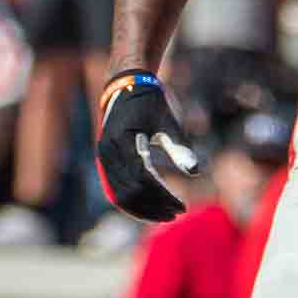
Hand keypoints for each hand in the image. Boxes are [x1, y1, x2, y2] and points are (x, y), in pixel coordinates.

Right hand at [95, 72, 200, 222]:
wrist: (125, 83)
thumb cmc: (149, 100)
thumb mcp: (166, 119)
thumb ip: (178, 145)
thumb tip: (195, 171)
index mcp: (124, 142)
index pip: (144, 180)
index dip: (163, 196)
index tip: (182, 205)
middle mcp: (108, 154)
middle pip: (129, 193)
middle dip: (153, 207)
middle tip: (177, 212)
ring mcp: (103, 159)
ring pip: (119, 196)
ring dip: (142, 208)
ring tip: (165, 214)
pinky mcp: (105, 162)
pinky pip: (115, 189)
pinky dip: (132, 201)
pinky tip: (150, 206)